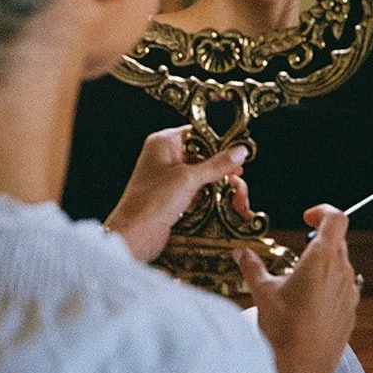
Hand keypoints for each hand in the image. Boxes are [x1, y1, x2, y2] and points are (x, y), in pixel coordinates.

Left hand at [104, 128, 248, 262]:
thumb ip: (216, 165)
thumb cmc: (150, 203)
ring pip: (203, 177)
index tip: (237, 157)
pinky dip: (210, 199)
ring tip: (236, 200)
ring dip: (220, 187)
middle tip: (238, 183)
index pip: (199, 135)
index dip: (220, 146)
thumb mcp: (188, 179)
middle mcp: (165, 158)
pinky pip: (198, 193)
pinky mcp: (172, 198)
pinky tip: (221, 207)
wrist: (133, 236)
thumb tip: (239, 151)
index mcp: (164, 143)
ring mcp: (168, 179)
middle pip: (204, 157)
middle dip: (224, 172)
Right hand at [234, 204, 359, 372]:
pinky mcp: (351, 311)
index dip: (323, 212)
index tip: (307, 218)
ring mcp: (349, 292)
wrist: (303, 368)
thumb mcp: (262, 292)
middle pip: (337, 242)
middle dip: (316, 243)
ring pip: (340, 266)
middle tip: (294, 257)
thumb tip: (241, 252)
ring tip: (297, 284)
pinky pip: (343, 288)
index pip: (336, 219)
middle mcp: (341, 271)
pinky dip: (328, 287)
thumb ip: (252, 267)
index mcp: (321, 259)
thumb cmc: (284, 328)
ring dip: (322, 266)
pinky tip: (308, 305)